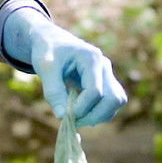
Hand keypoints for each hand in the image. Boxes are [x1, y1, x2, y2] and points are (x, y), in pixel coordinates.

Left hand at [4, 8, 127, 126]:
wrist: (52, 41)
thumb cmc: (47, 51)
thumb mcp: (45, 68)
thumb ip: (53, 91)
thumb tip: (62, 116)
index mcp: (91, 58)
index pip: (95, 92)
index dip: (82, 108)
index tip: (65, 115)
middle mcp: (104, 66)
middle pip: (114, 99)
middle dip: (95, 115)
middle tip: (74, 121)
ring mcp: (108, 74)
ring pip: (117, 102)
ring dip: (99, 115)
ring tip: (77, 117)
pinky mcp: (106, 83)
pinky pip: (111, 103)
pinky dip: (99, 112)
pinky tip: (82, 112)